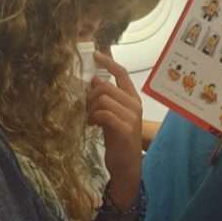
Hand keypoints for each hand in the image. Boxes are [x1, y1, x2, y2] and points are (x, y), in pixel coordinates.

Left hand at [87, 50, 142, 204]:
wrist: (126, 166)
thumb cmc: (118, 140)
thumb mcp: (110, 115)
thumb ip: (105, 98)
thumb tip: (94, 79)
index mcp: (132, 99)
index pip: (122, 73)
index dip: (108, 62)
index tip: (95, 55)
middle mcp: (134, 105)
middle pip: (106, 86)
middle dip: (91, 95)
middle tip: (87, 109)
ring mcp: (131, 117)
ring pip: (103, 98)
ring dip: (91, 108)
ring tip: (91, 119)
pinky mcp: (125, 129)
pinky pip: (104, 113)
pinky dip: (94, 117)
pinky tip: (93, 125)